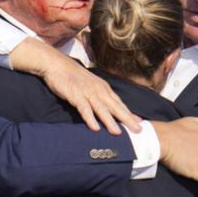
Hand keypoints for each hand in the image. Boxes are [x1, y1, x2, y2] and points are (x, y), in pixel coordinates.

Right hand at [10, 37, 140, 133]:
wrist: (56, 64)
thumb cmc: (73, 76)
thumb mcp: (90, 84)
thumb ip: (99, 95)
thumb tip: (108, 108)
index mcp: (103, 88)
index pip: (119, 103)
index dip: (129, 114)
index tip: (140, 123)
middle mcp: (98, 90)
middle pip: (115, 107)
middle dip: (127, 119)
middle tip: (138, 130)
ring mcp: (87, 92)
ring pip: (101, 109)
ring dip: (110, 121)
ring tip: (118, 132)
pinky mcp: (75, 95)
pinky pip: (84, 108)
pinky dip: (90, 118)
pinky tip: (95, 128)